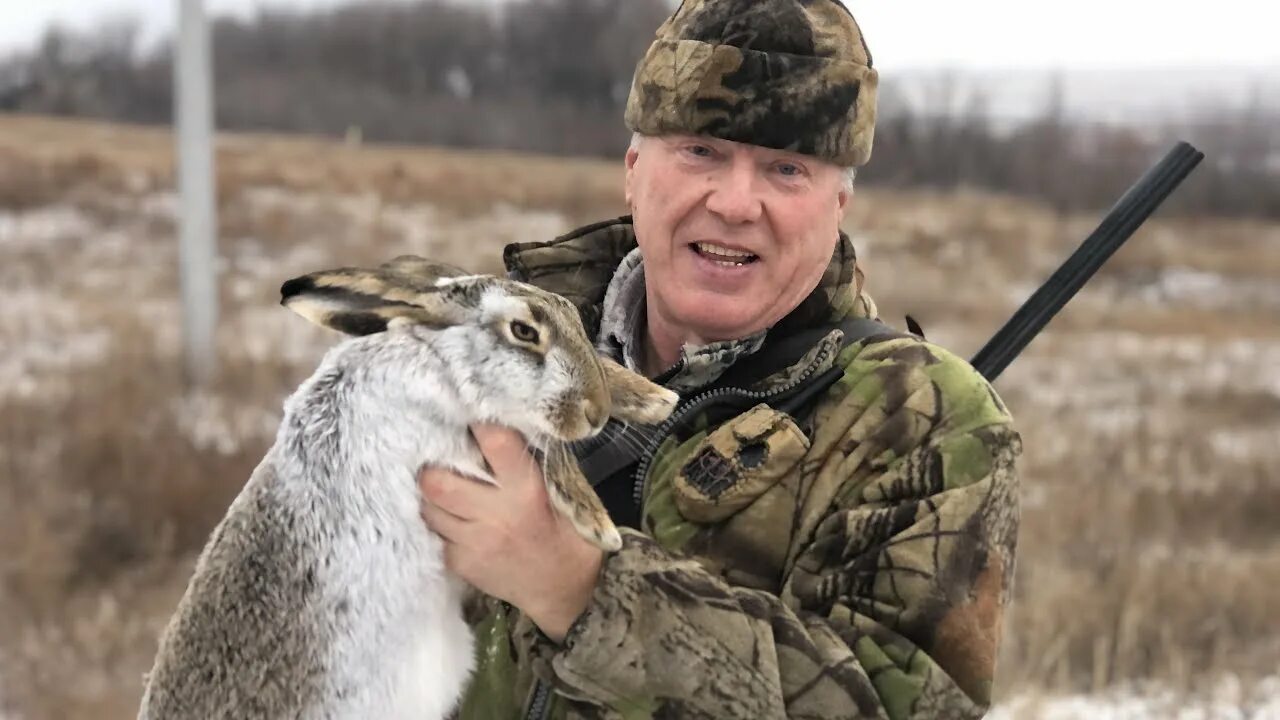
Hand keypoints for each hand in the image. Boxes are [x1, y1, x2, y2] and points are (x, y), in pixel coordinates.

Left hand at [419, 424, 603, 641]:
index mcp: (527, 490)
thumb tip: (495, 428)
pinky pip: (435, 534)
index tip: (472, 419)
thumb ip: (528, 464)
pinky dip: (440, 523)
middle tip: (442, 462)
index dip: (479, 425)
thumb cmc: (565, 531)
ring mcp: (474, 542)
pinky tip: (455, 520)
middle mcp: (496, 514)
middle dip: (435, 468)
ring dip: (433, 497)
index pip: (494, 443)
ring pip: (429, 508)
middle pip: (438, 482)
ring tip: (446, 491)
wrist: (563, 588)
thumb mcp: (560, 491)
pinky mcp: (461, 564)